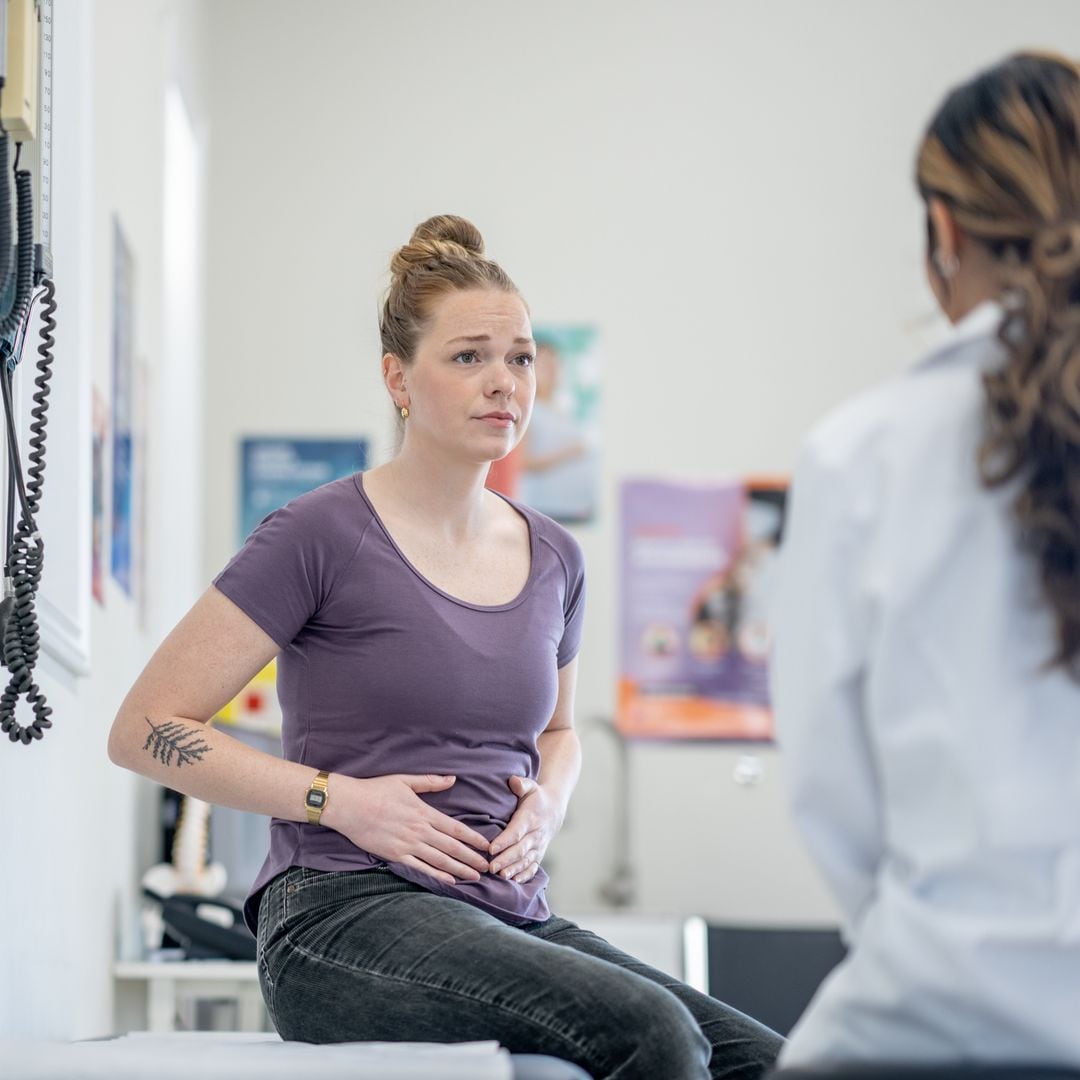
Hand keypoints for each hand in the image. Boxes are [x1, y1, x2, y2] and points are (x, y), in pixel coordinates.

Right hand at [324, 773, 489, 886]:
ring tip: (475, 876)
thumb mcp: (405, 780)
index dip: (474, 839)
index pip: (456, 829)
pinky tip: (449, 881)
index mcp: (425, 813)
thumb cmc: (376, 790)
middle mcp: (420, 831)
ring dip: (460, 869)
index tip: (488, 846)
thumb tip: (452, 778)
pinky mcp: (395, 856)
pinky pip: (420, 868)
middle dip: (472, 858)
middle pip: (452, 848)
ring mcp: (408, 845)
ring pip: (440, 861)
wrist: (349, 805)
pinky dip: (436, 876)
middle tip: (489, 867)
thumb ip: (431, 782)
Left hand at [488, 776, 562, 883]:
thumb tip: (513, 781)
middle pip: (520, 849)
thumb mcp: (531, 786)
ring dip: (514, 869)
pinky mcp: (539, 854)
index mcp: (531, 817)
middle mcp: (536, 834)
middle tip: (491, 867)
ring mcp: (539, 846)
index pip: (517, 831)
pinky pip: (533, 867)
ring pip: (526, 860)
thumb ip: (521, 784)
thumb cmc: (536, 797)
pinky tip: (514, 881)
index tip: (491, 848)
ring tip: (501, 876)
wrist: (554, 809)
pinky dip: (525, 875)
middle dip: (506, 859)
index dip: (504, 840)